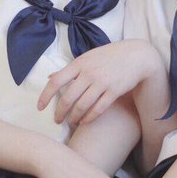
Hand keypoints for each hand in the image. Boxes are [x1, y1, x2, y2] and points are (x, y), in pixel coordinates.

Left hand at [39, 40, 160, 126]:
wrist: (136, 56)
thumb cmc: (109, 56)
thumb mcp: (87, 57)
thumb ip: (69, 69)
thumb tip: (50, 77)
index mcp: (79, 63)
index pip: (56, 81)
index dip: (45, 96)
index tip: (40, 107)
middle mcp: (89, 73)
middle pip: (68, 98)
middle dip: (59, 112)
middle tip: (57, 120)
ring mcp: (102, 82)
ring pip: (82, 106)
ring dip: (74, 117)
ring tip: (71, 122)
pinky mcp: (114, 91)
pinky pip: (98, 109)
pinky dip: (89, 118)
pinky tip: (84, 121)